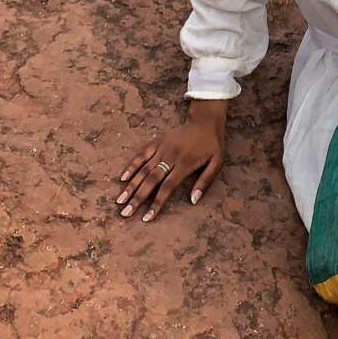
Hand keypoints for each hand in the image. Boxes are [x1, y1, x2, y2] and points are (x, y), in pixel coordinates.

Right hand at [115, 100, 226, 222]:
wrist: (205, 120)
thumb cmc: (212, 145)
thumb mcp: (217, 163)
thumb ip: (205, 182)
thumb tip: (193, 201)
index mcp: (185, 164)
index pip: (167, 188)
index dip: (156, 203)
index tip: (146, 218)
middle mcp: (171, 156)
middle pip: (151, 180)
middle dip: (138, 198)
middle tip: (125, 213)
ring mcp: (162, 148)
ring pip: (144, 169)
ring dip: (131, 185)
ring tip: (120, 200)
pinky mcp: (157, 141)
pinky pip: (142, 154)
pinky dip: (132, 165)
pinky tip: (123, 178)